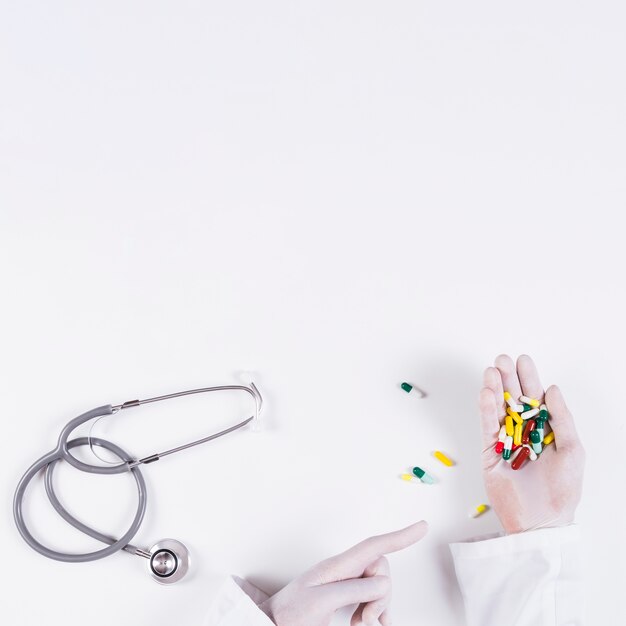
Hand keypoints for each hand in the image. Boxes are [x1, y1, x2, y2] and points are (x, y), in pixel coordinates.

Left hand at [258, 521, 427, 625]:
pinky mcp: (346, 596)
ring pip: (380, 586)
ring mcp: (345, 583)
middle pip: (381, 570)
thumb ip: (352, 589)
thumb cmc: (290, 614)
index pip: (374, 546)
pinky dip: (375, 612)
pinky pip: (373, 598)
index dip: (400, 537)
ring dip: (377, 607)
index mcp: (337, 566)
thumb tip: (382, 581)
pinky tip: (368, 621)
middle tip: (362, 619)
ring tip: (358, 623)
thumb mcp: (320, 602)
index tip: (423, 526)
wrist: (273, 624)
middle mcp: (344, 570)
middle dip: (381, 595)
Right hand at [479, 354, 584, 533]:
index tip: (523, 360)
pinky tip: (486, 394)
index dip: (529, 379)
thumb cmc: (562, 489)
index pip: (535, 399)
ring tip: (491, 370)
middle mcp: (523, 432)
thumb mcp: (572, 451)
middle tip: (502, 359)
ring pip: (497, 410)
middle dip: (507, 379)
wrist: (542, 521)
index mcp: (544, 430)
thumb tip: (552, 390)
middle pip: (513, 400)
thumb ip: (562, 419)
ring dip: (493, 389)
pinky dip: (486, 410)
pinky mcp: (490, 453)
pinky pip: (487, 427)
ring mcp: (505, 442)